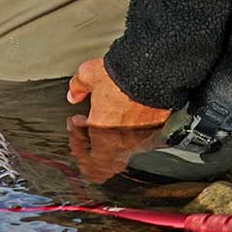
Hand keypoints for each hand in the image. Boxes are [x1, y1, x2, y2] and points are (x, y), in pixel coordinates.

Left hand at [65, 57, 172, 181]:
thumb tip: (74, 94)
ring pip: (124, 152)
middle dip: (94, 150)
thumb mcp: (89, 74)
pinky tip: (130, 119)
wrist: (152, 69)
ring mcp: (141, 136)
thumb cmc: (121, 74)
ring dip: (113, 141)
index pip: (86, 155)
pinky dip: (132, 134)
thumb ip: (78, 86)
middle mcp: (122, 139)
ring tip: (110, 123)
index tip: (76, 126)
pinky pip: (142, 140)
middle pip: (106, 162)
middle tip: (88, 134)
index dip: (77, 143)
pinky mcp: (157, 129)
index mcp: (102, 130)